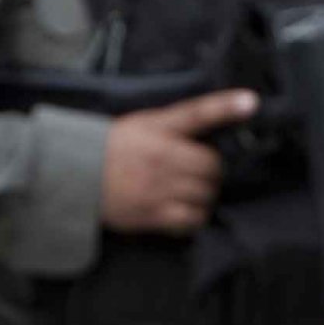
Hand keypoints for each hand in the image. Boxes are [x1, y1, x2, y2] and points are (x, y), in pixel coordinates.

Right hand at [102, 90, 257, 233]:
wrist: (72, 174)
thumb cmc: (119, 145)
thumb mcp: (152, 121)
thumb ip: (192, 117)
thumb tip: (243, 105)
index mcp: (161, 129)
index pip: (199, 114)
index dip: (226, 109)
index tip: (251, 103)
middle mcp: (162, 157)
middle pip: (212, 167)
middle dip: (213, 172)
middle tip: (202, 174)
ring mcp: (157, 188)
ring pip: (205, 194)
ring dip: (206, 196)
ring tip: (192, 192)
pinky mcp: (150, 215)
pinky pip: (190, 221)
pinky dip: (195, 218)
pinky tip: (186, 211)